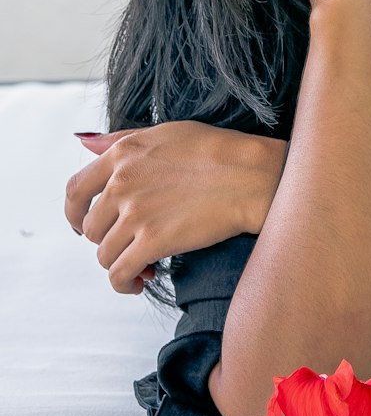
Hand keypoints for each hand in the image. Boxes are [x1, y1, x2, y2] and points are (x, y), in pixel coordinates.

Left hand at [64, 121, 282, 294]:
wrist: (250, 175)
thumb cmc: (217, 151)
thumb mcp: (165, 132)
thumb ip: (121, 140)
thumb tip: (85, 143)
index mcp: (123, 153)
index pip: (75, 190)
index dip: (74, 214)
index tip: (83, 225)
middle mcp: (122, 182)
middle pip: (90, 227)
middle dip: (108, 240)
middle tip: (132, 243)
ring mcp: (135, 212)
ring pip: (103, 254)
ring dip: (120, 262)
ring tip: (143, 264)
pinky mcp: (153, 241)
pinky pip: (119, 273)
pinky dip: (126, 283)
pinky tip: (143, 279)